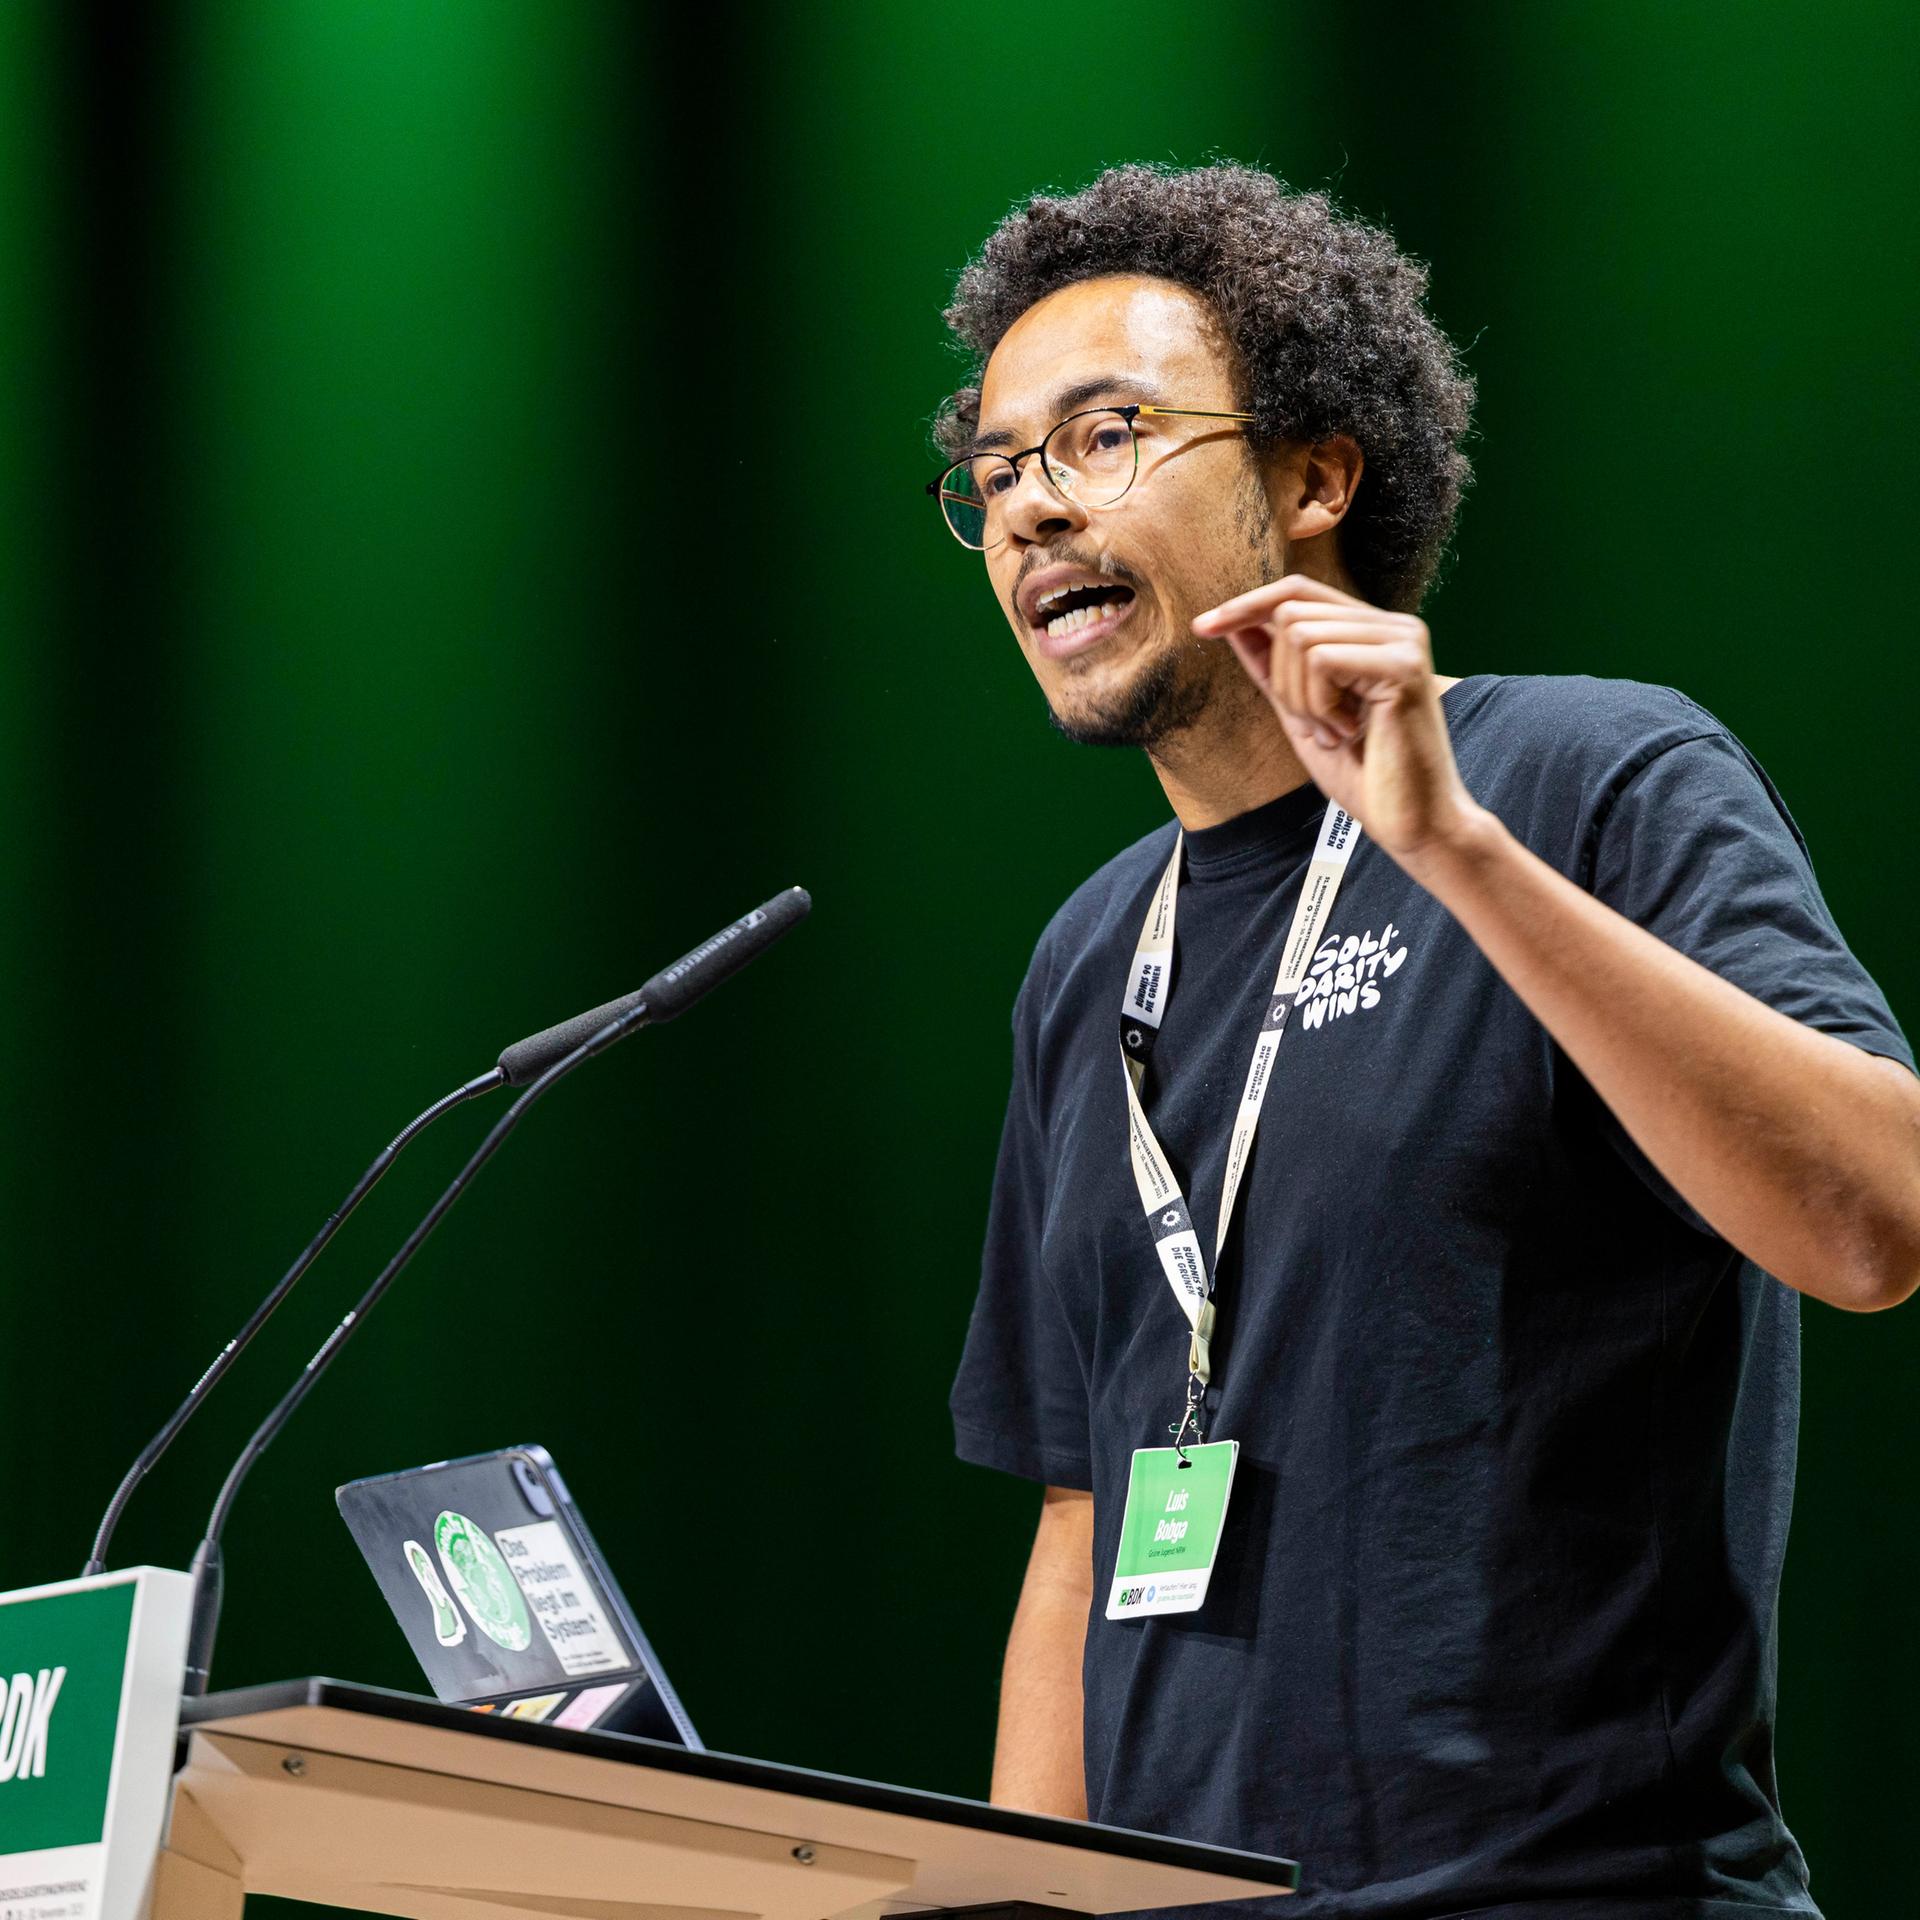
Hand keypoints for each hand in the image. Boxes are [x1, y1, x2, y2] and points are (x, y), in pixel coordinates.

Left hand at [1192, 574, 1484, 864]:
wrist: (1413, 824)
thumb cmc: (1365, 776)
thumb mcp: (1302, 712)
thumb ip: (1274, 667)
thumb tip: (1235, 623)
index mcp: (1374, 632)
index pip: (1297, 592)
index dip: (1246, 605)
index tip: (1202, 628)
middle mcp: (1394, 626)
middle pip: (1291, 612)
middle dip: (1281, 677)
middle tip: (1315, 727)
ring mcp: (1403, 640)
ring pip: (1301, 634)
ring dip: (1301, 697)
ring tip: (1335, 732)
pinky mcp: (1403, 664)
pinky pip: (1321, 658)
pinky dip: (1319, 704)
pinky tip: (1348, 731)